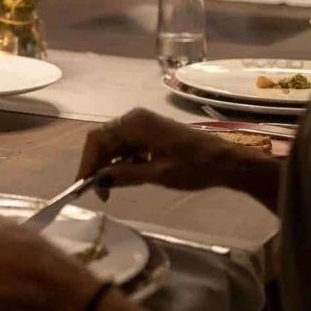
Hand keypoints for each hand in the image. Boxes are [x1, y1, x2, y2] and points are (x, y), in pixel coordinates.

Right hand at [77, 108, 249, 190]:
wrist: (227, 162)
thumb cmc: (195, 167)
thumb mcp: (158, 174)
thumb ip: (125, 175)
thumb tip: (98, 180)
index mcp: (136, 123)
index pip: (98, 139)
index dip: (87, 162)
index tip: (83, 185)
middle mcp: (136, 119)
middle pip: (104, 140)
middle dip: (96, 165)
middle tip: (95, 191)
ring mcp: (144, 125)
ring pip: (115, 144)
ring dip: (109, 165)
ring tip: (109, 189)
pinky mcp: (151, 133)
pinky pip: (128, 146)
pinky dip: (122, 161)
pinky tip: (125, 178)